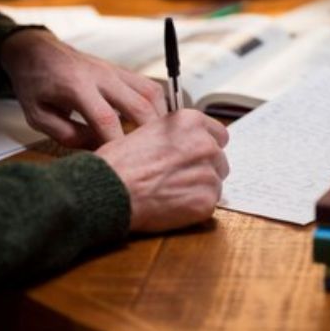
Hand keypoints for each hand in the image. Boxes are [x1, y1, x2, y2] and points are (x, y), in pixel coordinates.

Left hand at [0, 28, 166, 148]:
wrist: (36, 51)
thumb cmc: (35, 82)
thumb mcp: (38, 115)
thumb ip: (67, 135)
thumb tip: (98, 147)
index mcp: (76, 86)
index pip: (106, 119)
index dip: (117, 145)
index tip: (120, 163)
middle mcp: (101, 75)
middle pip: (139, 106)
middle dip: (147, 135)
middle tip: (148, 156)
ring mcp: (115, 70)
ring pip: (152, 93)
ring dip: (159, 119)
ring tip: (155, 141)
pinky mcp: (122, 70)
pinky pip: (149, 87)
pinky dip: (157, 106)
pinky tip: (152, 123)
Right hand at [97, 110, 229, 231]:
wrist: (110, 190)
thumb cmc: (120, 163)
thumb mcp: (148, 131)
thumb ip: (176, 135)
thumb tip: (187, 143)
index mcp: (191, 122)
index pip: (219, 135)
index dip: (206, 146)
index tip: (195, 156)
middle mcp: (205, 144)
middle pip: (218, 159)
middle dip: (203, 168)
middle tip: (178, 178)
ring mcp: (208, 173)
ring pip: (214, 182)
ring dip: (199, 188)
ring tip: (172, 192)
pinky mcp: (206, 200)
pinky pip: (209, 204)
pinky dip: (195, 208)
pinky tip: (173, 205)